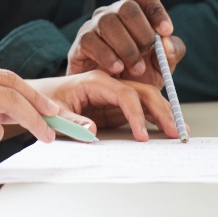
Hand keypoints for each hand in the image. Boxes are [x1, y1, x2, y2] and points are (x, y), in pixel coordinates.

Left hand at [31, 69, 183, 141]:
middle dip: (160, 109)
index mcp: (94, 80)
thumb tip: (92, 130)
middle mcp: (108, 83)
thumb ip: (71, 121)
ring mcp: (114, 92)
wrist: (39, 99)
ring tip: (178, 131)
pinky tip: (166, 127)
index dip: (136, 114)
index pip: (124, 93)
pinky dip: (156, 116)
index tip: (143, 137)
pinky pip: (141, 107)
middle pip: (141, 91)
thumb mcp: (54, 113)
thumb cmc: (45, 102)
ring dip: (163, 112)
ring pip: (146, 97)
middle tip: (175, 132)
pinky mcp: (116, 104)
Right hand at [67, 0, 184, 84]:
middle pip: (127, 6)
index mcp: (133, 12)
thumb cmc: (138, 76)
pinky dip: (107, 56)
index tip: (166, 30)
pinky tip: (117, 69)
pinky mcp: (80, 43)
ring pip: (108, 22)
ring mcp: (93, 26)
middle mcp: (112, 13)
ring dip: (127, 48)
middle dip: (142, 33)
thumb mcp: (163, 66)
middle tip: (148, 54)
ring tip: (136, 69)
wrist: (111, 102)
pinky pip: (90, 40)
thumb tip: (166, 42)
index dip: (154, 6)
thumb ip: (172, 51)